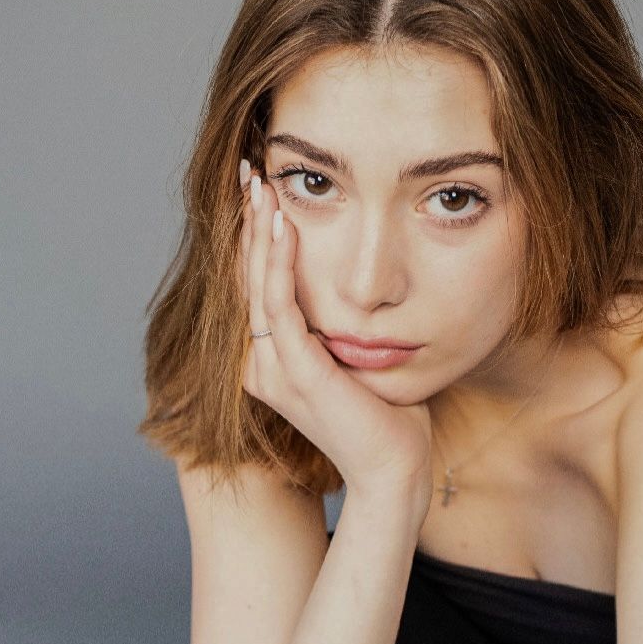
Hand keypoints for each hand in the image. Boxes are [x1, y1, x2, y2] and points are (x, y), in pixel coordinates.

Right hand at [240, 165, 435, 504]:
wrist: (396, 473)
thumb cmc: (391, 421)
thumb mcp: (362, 362)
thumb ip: (346, 329)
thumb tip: (362, 289)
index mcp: (272, 365)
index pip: (256, 289)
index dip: (255, 240)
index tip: (262, 192)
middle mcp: (262, 367)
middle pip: (247, 280)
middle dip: (248, 223)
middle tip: (250, 170)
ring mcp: (275, 372)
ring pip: (257, 286)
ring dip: (258, 231)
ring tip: (260, 184)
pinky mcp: (297, 374)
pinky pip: (280, 306)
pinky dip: (279, 262)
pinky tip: (282, 226)